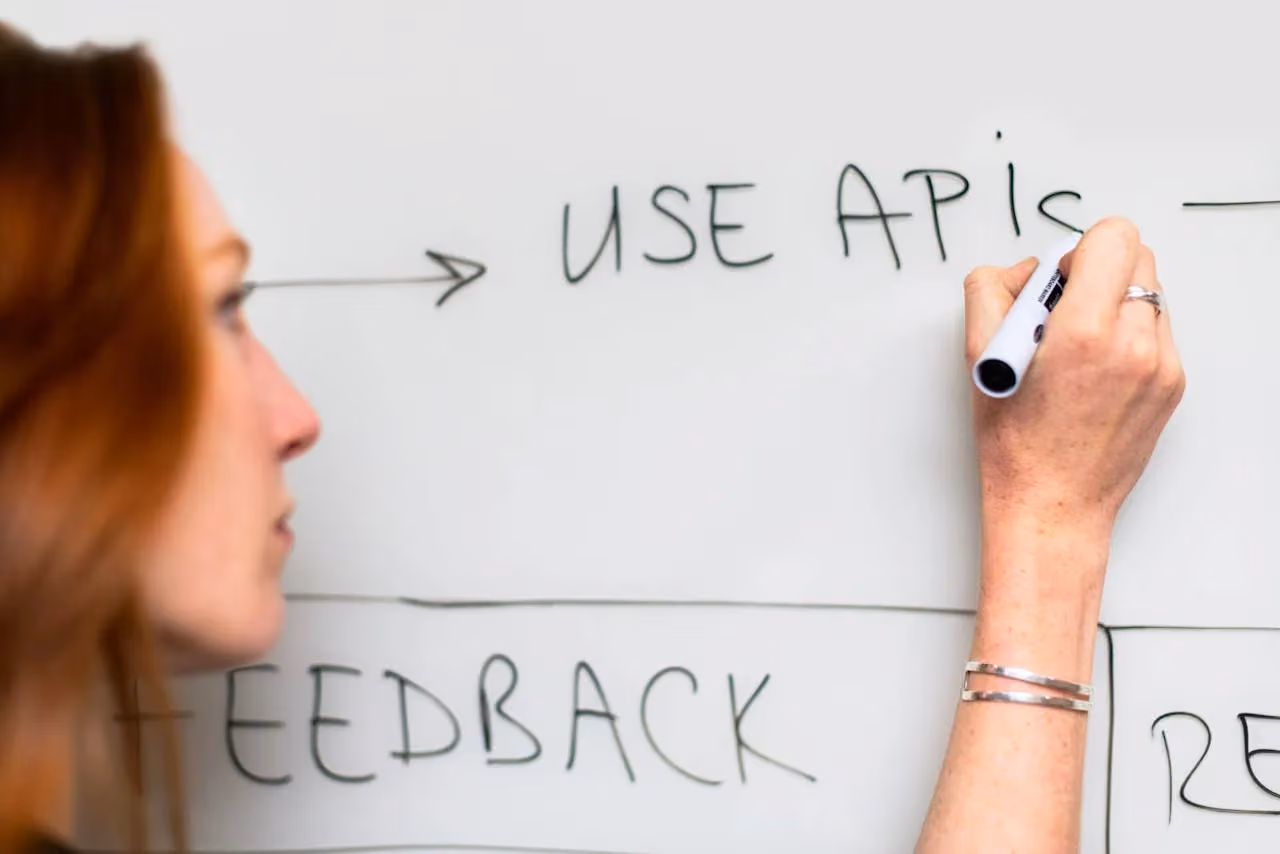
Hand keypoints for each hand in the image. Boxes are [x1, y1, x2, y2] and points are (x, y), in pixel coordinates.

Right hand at [963, 217, 1185, 541]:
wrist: (1052, 505)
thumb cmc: (1015, 444)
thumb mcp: (978, 358)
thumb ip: (993, 291)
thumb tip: (1024, 270)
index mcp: (1086, 332)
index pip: (1112, 237)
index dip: (1078, 250)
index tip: (1056, 280)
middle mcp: (1136, 345)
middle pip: (1137, 256)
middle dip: (1097, 271)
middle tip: (1060, 311)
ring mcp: (1162, 365)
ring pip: (1148, 292)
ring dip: (1113, 302)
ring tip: (1075, 345)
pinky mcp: (1172, 384)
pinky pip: (1155, 330)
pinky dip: (1126, 335)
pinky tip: (1093, 370)